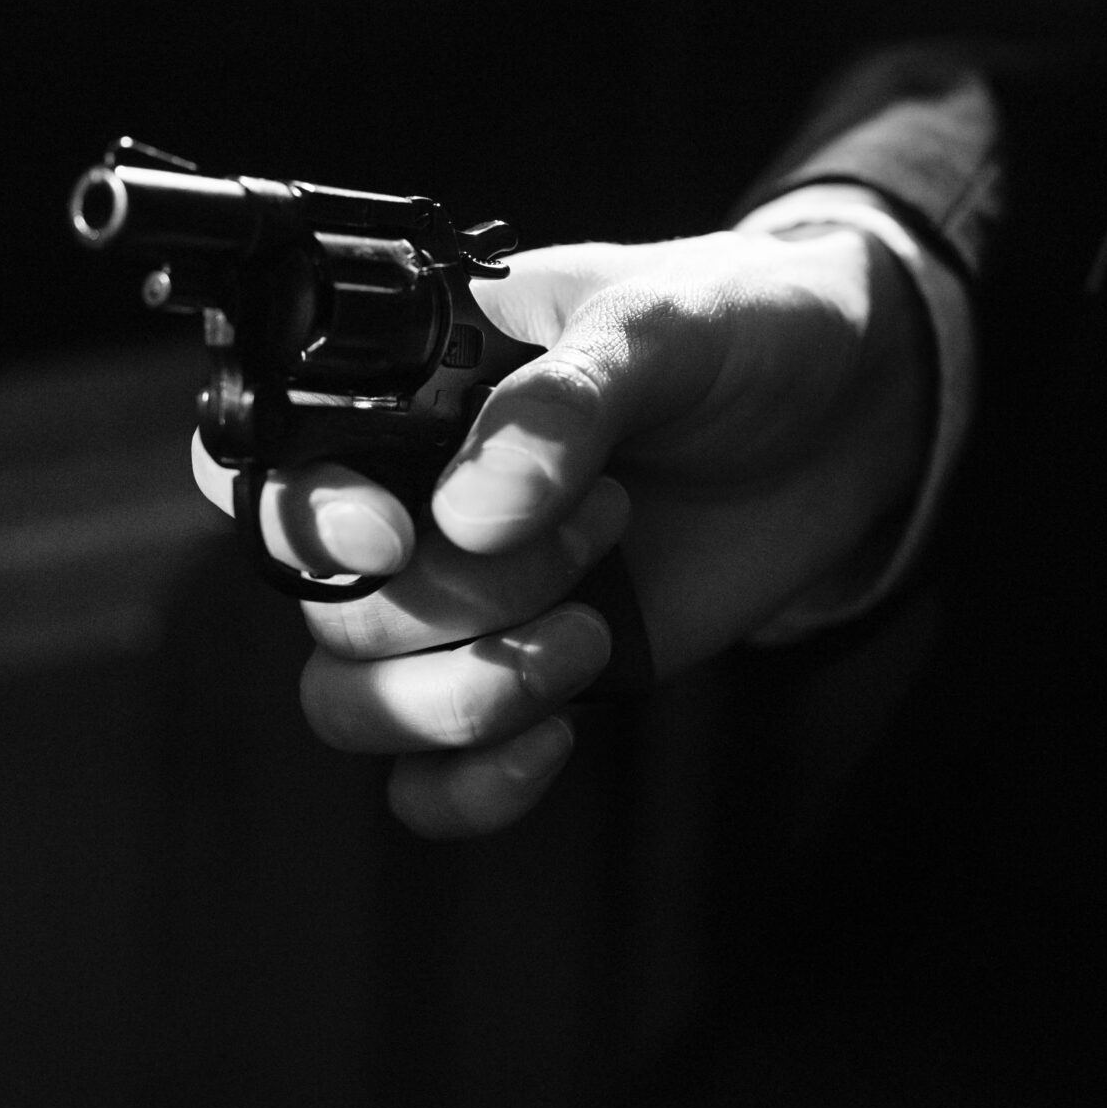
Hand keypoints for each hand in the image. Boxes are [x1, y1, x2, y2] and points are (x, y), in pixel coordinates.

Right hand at [192, 222, 931, 836]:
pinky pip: (429, 786)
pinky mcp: (526, 682)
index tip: (400, 533)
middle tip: (605, 518)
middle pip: (325, 607)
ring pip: (353, 704)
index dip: (298, 518)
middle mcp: (409, 505)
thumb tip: (473, 513)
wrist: (848, 412)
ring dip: (464, 692)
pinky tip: (563, 732)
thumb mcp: (663, 321)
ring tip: (593, 630)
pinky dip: (476, 785)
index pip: (259, 467)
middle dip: (460, 594)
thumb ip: (567, 399)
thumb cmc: (737, 330)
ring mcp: (464, 606)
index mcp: (405, 394)